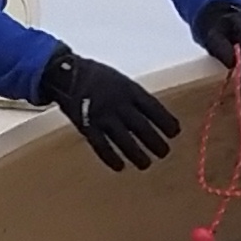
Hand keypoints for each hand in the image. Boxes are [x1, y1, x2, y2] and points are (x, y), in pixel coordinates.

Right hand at [36, 45, 181, 171]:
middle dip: (155, 142)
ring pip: (124, 140)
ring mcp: (102, 115)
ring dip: (137, 154)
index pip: (153, 108)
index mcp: (128, 89)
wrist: (65, 73)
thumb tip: (154, 116)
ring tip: (146, 164)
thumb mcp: (120, 80)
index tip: (175, 132)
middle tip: (164, 153)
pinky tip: (120, 167)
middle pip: (141, 126)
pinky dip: (111, 158)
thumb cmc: (97, 77)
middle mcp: (118, 103)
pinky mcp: (86, 126)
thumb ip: (135, 97)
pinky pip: (101, 146)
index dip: (165, 121)